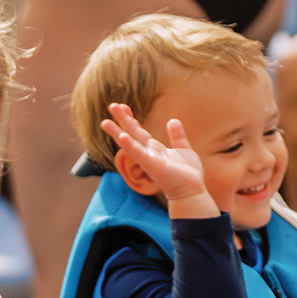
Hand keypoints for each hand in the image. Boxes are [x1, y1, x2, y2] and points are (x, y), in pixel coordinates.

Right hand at [100, 103, 217, 218]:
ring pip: (130, 143)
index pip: (139, 131)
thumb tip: (173, 120)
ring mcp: (149, 160)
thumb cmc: (187, 175)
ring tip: (104, 122)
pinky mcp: (153, 166)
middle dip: (122, 119)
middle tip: (111, 105)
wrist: (191, 192)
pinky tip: (122, 136)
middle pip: (132, 133)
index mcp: (155, 149)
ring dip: (117, 132)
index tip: (123, 106)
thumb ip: (177, 136)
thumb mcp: (183, 149)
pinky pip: (139, 154)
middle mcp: (149, 153)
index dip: (131, 119)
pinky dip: (130, 145)